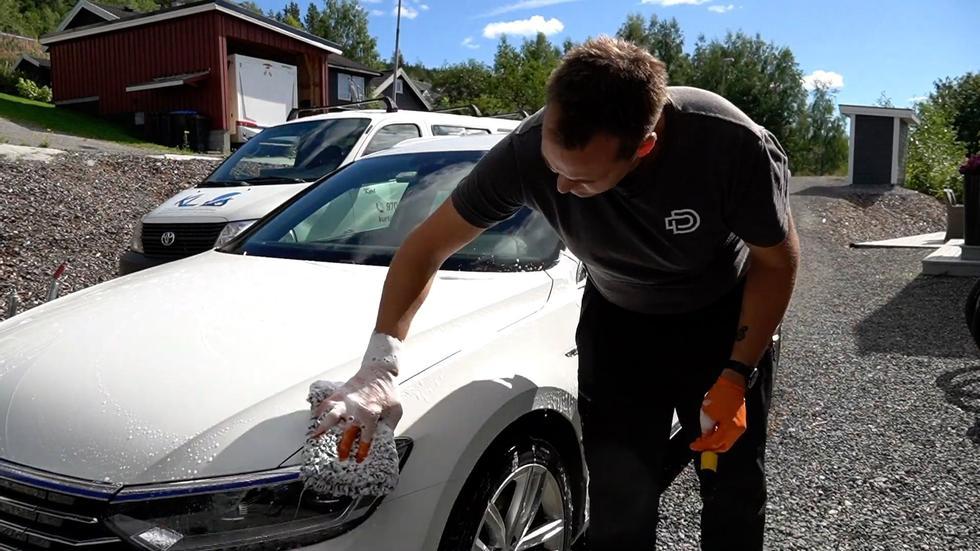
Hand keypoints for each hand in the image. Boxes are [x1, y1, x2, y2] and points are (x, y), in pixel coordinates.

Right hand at [310, 333, 403, 462]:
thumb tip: (383, 440)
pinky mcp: (339, 394)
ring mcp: (345, 401)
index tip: (359, 459)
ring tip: (315, 438)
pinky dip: (319, 413)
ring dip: (322, 428)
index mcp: (371, 414)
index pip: (365, 438)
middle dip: (343, 447)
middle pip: (346, 432)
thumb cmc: (388, 390)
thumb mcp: (396, 411)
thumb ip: (389, 427)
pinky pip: (325, 405)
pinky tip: (315, 420)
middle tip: (341, 457)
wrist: (379, 370)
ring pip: (330, 416)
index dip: (362, 451)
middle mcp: (356, 409)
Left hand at [690, 371, 746, 452]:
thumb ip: (706, 428)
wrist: (732, 384)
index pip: (715, 443)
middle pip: (723, 446)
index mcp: (731, 428)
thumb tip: (705, 437)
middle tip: (699, 445)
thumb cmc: (721, 395)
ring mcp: (740, 427)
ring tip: (703, 439)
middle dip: (710, 448)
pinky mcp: (740, 423)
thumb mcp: (708, 413)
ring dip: (715, 442)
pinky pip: (729, 435)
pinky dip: (720, 436)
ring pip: (726, 441)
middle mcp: (738, 430)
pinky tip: (711, 432)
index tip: (693, 446)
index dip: (703, 446)